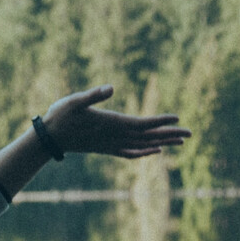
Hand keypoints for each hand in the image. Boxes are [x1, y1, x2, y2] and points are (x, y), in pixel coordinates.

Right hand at [42, 85, 189, 159]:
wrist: (49, 139)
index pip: (141, 123)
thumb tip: (111, 87)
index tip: (178, 118)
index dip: (160, 121)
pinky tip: (154, 151)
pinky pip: (131, 153)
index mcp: (111, 123)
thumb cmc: (59, 117)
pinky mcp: (106, 148)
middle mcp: (114, 136)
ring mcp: (111, 144)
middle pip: (147, 136)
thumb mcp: (74, 101)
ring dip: (162, 142)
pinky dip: (145, 152)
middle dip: (169, 134)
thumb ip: (93, 95)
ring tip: (180, 141)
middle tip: (190, 134)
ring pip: (142, 145)